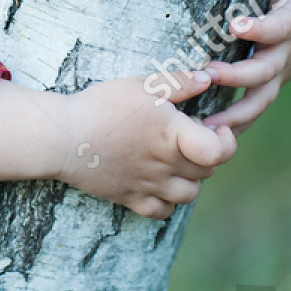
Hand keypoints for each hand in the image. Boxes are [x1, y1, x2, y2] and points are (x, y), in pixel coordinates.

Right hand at [60, 69, 236, 219]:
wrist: (64, 136)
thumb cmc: (102, 105)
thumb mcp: (140, 84)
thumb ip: (177, 82)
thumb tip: (207, 79)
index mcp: (173, 135)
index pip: (219, 151)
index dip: (226, 140)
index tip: (216, 127)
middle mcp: (166, 165)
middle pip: (207, 171)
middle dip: (206, 153)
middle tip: (188, 135)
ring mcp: (150, 186)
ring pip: (189, 194)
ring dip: (191, 178)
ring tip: (175, 159)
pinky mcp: (131, 199)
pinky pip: (162, 212)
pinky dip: (168, 202)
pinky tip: (159, 183)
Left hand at [203, 0, 290, 134]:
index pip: (278, 29)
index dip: (260, 29)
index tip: (237, 25)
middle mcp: (286, 53)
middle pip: (265, 71)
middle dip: (237, 76)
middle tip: (207, 74)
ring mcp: (279, 73)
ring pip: (260, 100)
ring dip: (235, 115)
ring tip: (206, 126)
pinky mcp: (269, 86)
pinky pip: (253, 110)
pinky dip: (234, 125)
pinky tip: (207, 137)